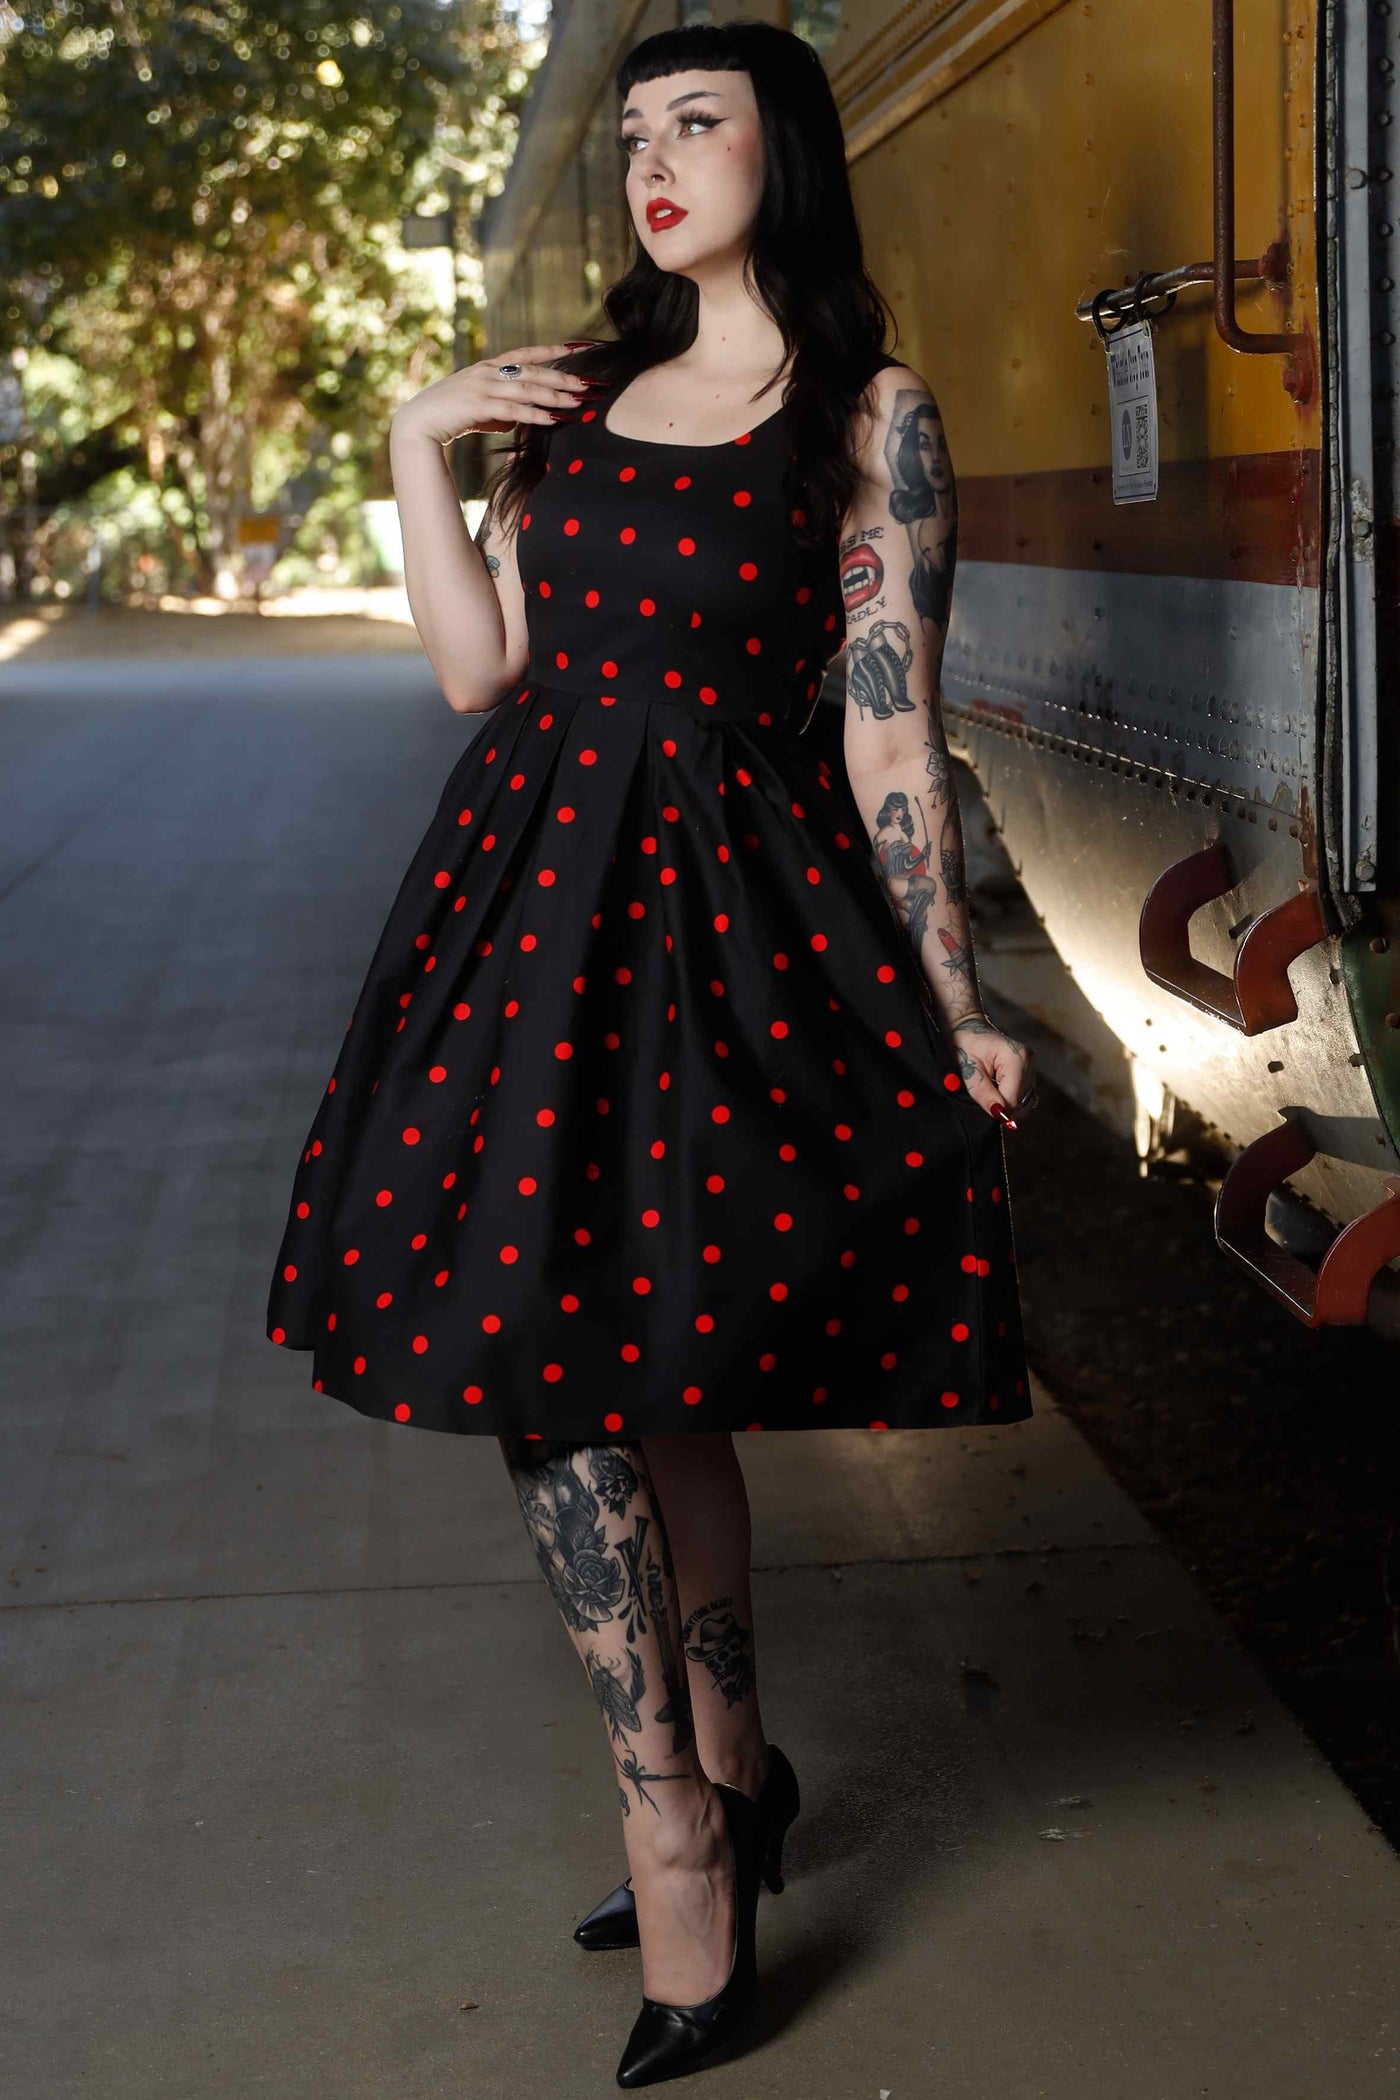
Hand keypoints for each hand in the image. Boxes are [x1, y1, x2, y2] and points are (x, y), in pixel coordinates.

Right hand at [390, 341, 595, 446]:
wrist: (418, 422)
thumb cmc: (448, 416)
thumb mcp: (477, 406)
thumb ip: (499, 408)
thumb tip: (517, 419)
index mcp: (488, 366)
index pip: (525, 353)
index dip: (551, 350)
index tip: (576, 347)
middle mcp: (488, 371)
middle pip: (533, 372)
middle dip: (562, 377)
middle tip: (587, 384)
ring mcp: (483, 387)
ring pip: (527, 390)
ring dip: (555, 397)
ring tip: (578, 403)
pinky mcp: (479, 405)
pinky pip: (514, 410)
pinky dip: (536, 415)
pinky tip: (553, 420)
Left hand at [948, 1013, 1037, 1123]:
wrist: (970, 1029)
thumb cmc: (966, 1045)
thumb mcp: (969, 1070)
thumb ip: (984, 1093)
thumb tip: (998, 1113)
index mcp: (1015, 1058)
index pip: (1013, 1099)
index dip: (998, 1108)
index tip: (984, 1107)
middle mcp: (1028, 1062)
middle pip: (1022, 1102)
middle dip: (1003, 1107)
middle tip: (985, 1098)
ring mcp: (1032, 1066)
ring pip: (1025, 1101)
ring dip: (1007, 1103)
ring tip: (990, 1091)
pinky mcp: (1030, 1071)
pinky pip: (1025, 1095)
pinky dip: (1011, 1098)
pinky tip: (998, 1090)